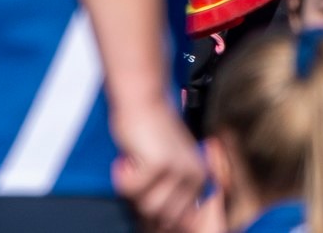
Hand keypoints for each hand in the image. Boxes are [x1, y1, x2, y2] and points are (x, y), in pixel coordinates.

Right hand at [110, 102, 204, 232]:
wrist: (143, 100)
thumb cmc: (150, 132)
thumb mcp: (169, 164)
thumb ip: (169, 192)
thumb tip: (161, 225)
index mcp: (200, 178)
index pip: (180, 218)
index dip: (156, 216)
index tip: (143, 197)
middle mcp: (194, 175)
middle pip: (161, 215)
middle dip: (141, 200)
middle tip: (136, 177)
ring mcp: (179, 170)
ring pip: (147, 206)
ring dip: (132, 188)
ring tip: (134, 165)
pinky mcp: (160, 164)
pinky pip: (131, 189)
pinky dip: (122, 176)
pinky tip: (127, 158)